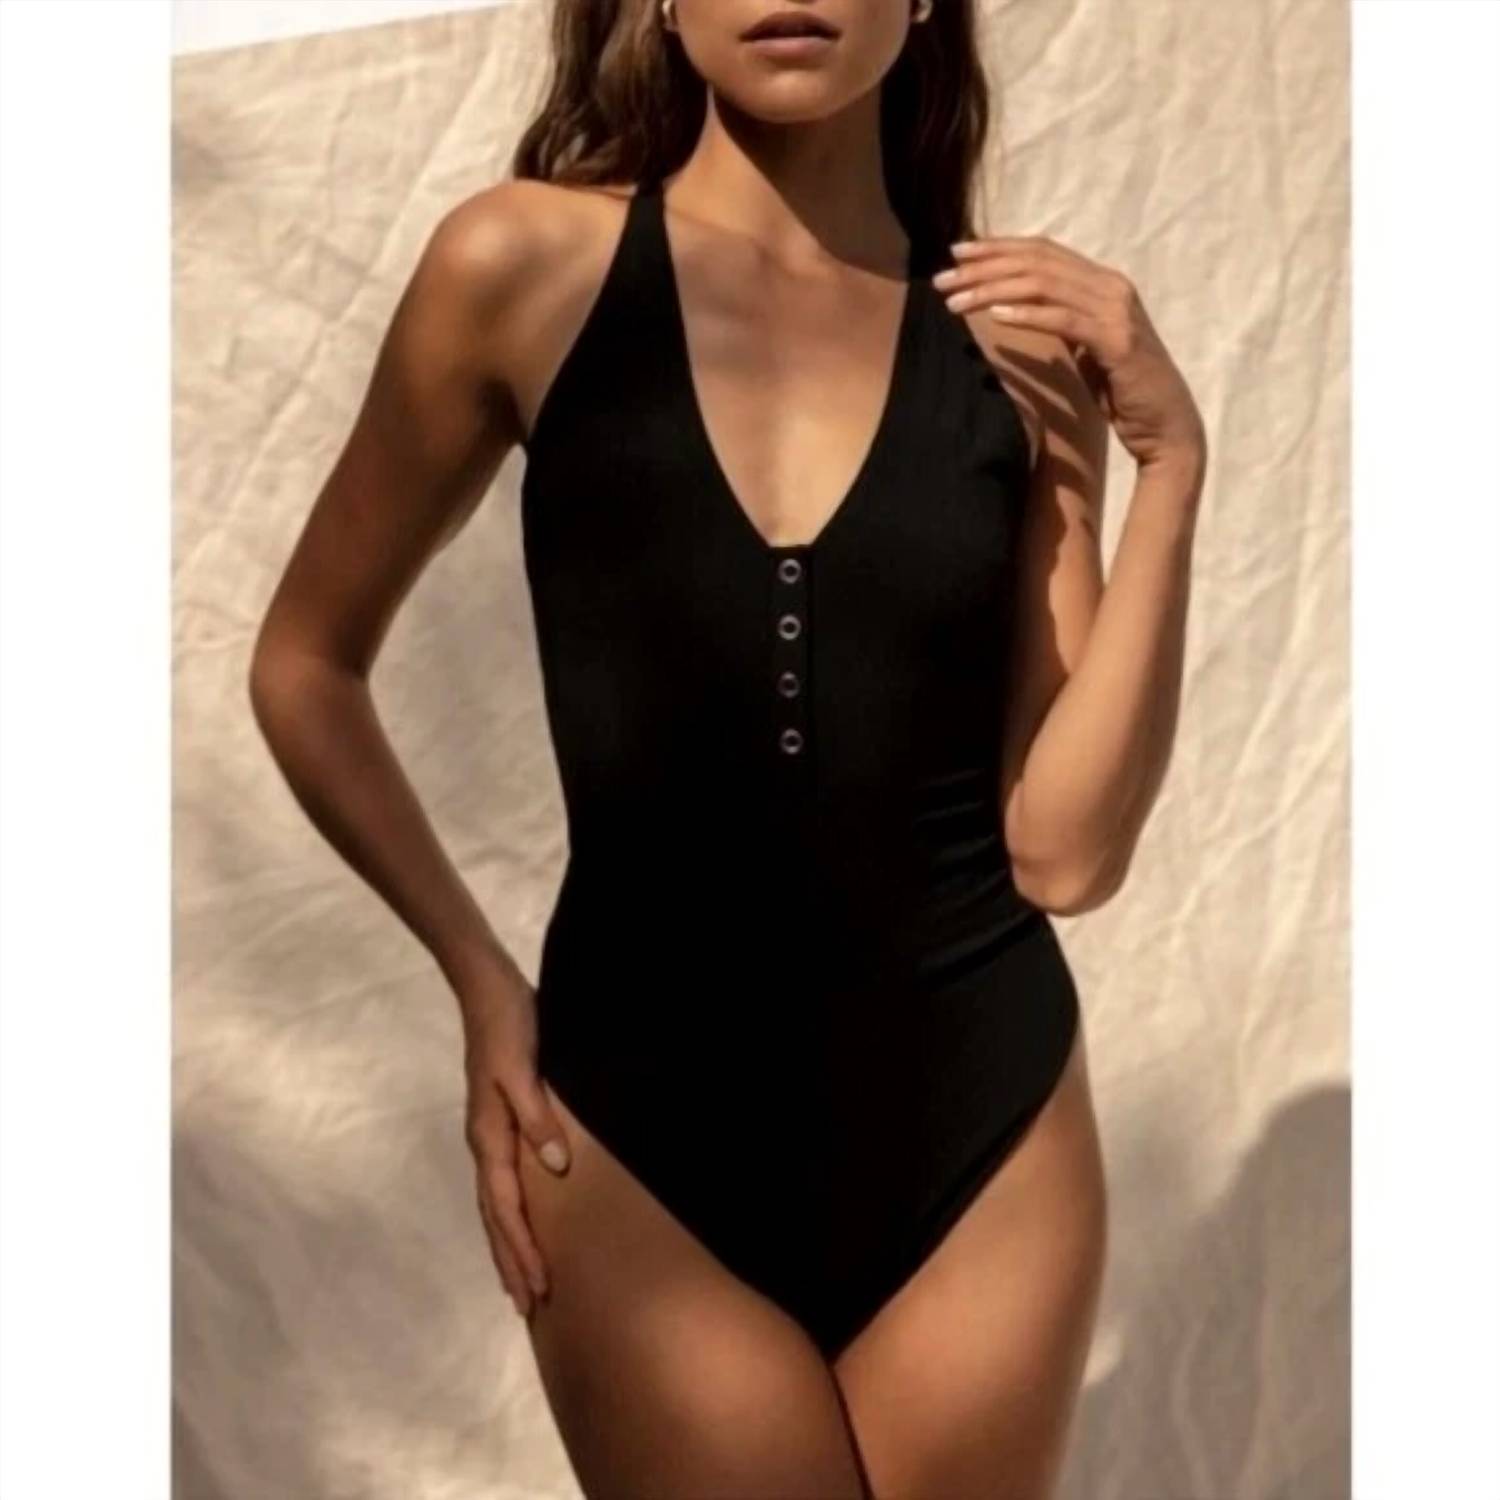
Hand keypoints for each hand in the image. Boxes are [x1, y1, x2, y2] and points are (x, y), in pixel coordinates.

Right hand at [455, 961, 570, 1317]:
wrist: (489, 992)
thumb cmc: (512, 1027)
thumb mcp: (525, 1069)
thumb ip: (539, 1118)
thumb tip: (556, 1169)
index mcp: (491, 1137)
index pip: (507, 1209)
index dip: (523, 1250)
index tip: (538, 1288)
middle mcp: (485, 1143)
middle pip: (496, 1217)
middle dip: (512, 1262)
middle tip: (528, 1307)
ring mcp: (489, 1134)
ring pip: (496, 1204)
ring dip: (508, 1245)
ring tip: (520, 1283)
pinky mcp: (499, 1122)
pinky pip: (503, 1183)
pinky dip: (509, 1213)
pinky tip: (522, 1222)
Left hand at [933, 236, 1207, 476]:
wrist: (1166, 425)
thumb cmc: (1122, 391)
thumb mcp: (1084, 348)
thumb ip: (1059, 322)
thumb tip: (1014, 309)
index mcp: (1102, 283)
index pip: (1043, 251)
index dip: (999, 246)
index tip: (957, 252)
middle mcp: (1111, 286)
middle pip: (1038, 261)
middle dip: (985, 266)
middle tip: (943, 278)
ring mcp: (1117, 311)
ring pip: (1046, 285)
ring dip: (994, 290)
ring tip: (956, 303)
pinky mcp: (1118, 341)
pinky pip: (1065, 320)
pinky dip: (1029, 314)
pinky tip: (997, 317)